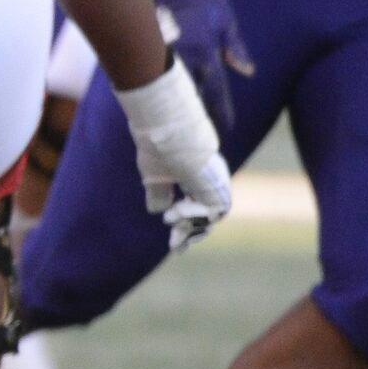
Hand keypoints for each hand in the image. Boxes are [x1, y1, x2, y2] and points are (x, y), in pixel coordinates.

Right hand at [114, 59, 232, 252]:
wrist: (162, 120)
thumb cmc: (155, 138)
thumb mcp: (153, 171)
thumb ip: (159, 191)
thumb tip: (158, 211)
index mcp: (197, 169)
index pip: (200, 199)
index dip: (189, 219)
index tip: (172, 234)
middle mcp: (210, 174)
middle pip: (211, 210)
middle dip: (194, 231)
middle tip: (177, 248)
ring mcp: (214, 176)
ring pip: (215, 213)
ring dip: (193, 227)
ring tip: (173, 234)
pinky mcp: (213, 178)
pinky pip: (213, 209)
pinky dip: (193, 217)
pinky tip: (172, 216)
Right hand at [143, 0, 253, 132]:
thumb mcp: (226, 20)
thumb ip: (236, 48)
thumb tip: (248, 72)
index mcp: (205, 52)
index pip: (215, 93)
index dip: (221, 115)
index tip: (224, 132)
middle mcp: (182, 58)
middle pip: (189, 100)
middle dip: (195, 123)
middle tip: (199, 142)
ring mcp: (161, 55)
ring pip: (167, 92)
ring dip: (173, 112)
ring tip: (176, 132)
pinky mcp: (145, 50)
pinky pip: (150, 79)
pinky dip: (155, 95)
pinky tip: (156, 108)